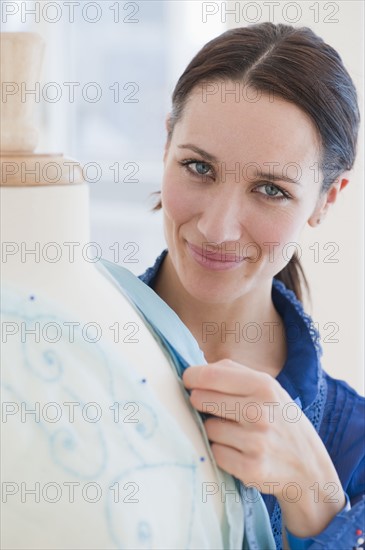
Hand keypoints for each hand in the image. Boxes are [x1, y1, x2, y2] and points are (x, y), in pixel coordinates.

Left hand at [182, 359, 345, 536]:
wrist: (309, 468)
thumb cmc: (279, 420)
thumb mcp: (268, 388)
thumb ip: (232, 372)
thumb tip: (194, 372)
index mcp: (263, 385)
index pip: (209, 375)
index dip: (191, 378)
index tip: (189, 382)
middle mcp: (260, 411)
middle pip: (201, 400)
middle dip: (200, 403)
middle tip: (213, 409)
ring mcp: (255, 441)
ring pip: (207, 429)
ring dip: (214, 431)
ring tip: (235, 434)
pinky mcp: (251, 468)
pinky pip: (215, 453)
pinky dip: (221, 452)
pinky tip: (239, 452)